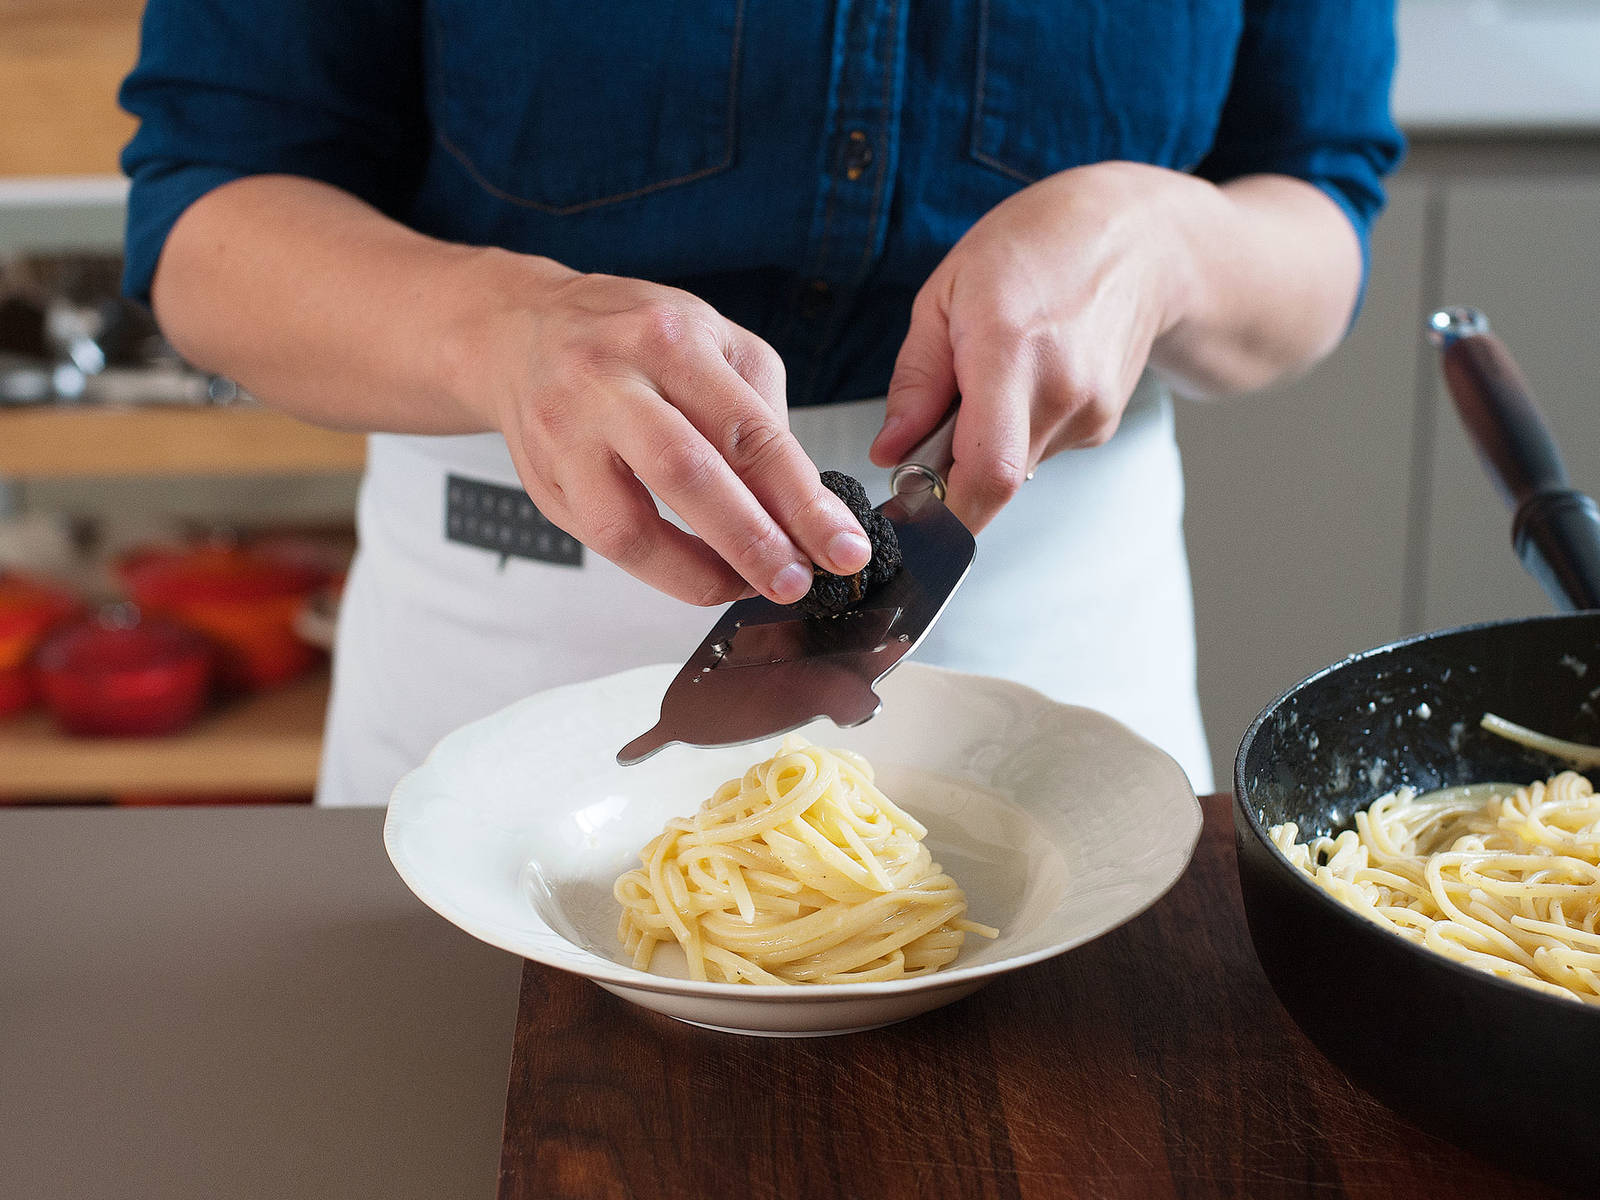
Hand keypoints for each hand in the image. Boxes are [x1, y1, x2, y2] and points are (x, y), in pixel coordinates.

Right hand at [459, 257, 871, 606]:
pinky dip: (664, 570)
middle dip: (753, 541)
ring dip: (701, 572)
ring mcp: (566, 434)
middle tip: (798, 581)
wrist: (522, 331)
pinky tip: (703, 574)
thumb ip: (759, 414)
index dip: (801, 500)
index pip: (748, 431)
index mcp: (670, 340)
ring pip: (632, 525)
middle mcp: (610, 381)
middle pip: (686, 474)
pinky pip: (606, 544)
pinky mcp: (544, 482)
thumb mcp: (713, 340)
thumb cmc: (633, 339)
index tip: (841, 547)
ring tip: (750, 586)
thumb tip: (802, 505)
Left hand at [868, 162, 1199, 531]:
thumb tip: (889, 452)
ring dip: (982, 447)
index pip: (987, 472)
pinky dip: (1013, 432)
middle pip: (991, 482)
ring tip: (988, 377)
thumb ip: (915, 381)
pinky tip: (1025, 378)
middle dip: (948, 477)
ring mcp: (1090, 413)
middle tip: (931, 430)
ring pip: (1012, 470)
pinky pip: (1037, 451)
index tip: (906, 524)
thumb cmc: (1038, 247)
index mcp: (1011, 351)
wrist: (1139, 239)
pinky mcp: (1101, 426)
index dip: (944, 518)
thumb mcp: (947, 292)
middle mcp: (1061, 391)